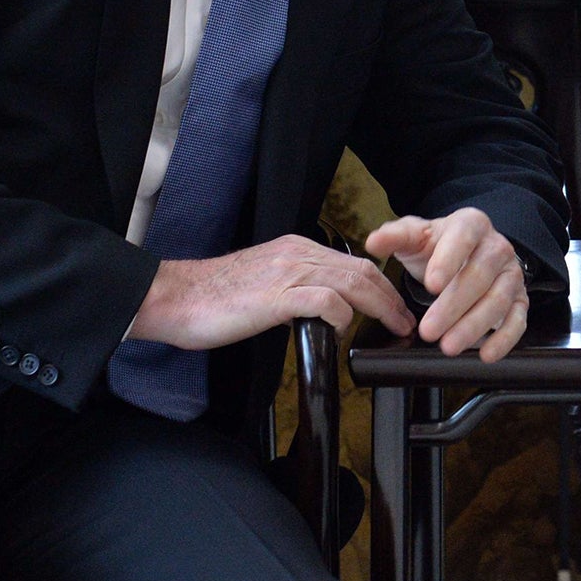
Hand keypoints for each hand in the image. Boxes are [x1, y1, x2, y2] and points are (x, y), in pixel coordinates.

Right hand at [130, 234, 413, 349]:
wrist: (175, 296)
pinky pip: (325, 302)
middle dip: (390, 297)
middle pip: (362, 271)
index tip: (393, 306)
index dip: (380, 285)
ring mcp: (288, 272)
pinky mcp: (277, 296)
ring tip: (393, 328)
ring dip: (379, 307)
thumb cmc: (213, 296)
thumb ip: (294, 289)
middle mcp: (297, 253)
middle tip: (405, 321)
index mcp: (295, 249)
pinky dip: (341, 317)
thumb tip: (320, 311)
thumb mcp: (264, 283)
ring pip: (352, 283)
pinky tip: (340, 332)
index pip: (352, 263)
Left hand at [366, 208, 529, 362]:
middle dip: (453, 306)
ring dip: (474, 326)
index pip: (463, 238)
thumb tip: (373, 243)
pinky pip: (519, 320)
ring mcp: (511, 274)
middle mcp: (497, 247)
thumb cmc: (439, 247)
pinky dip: (505, 339)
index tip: (430, 285)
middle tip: (428, 331)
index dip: (448, 261)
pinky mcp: (520, 299)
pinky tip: (486, 354)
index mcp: (471, 224)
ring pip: (499, 300)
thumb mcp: (415, 237)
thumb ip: (394, 237)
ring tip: (448, 347)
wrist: (466, 253)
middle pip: (480, 275)